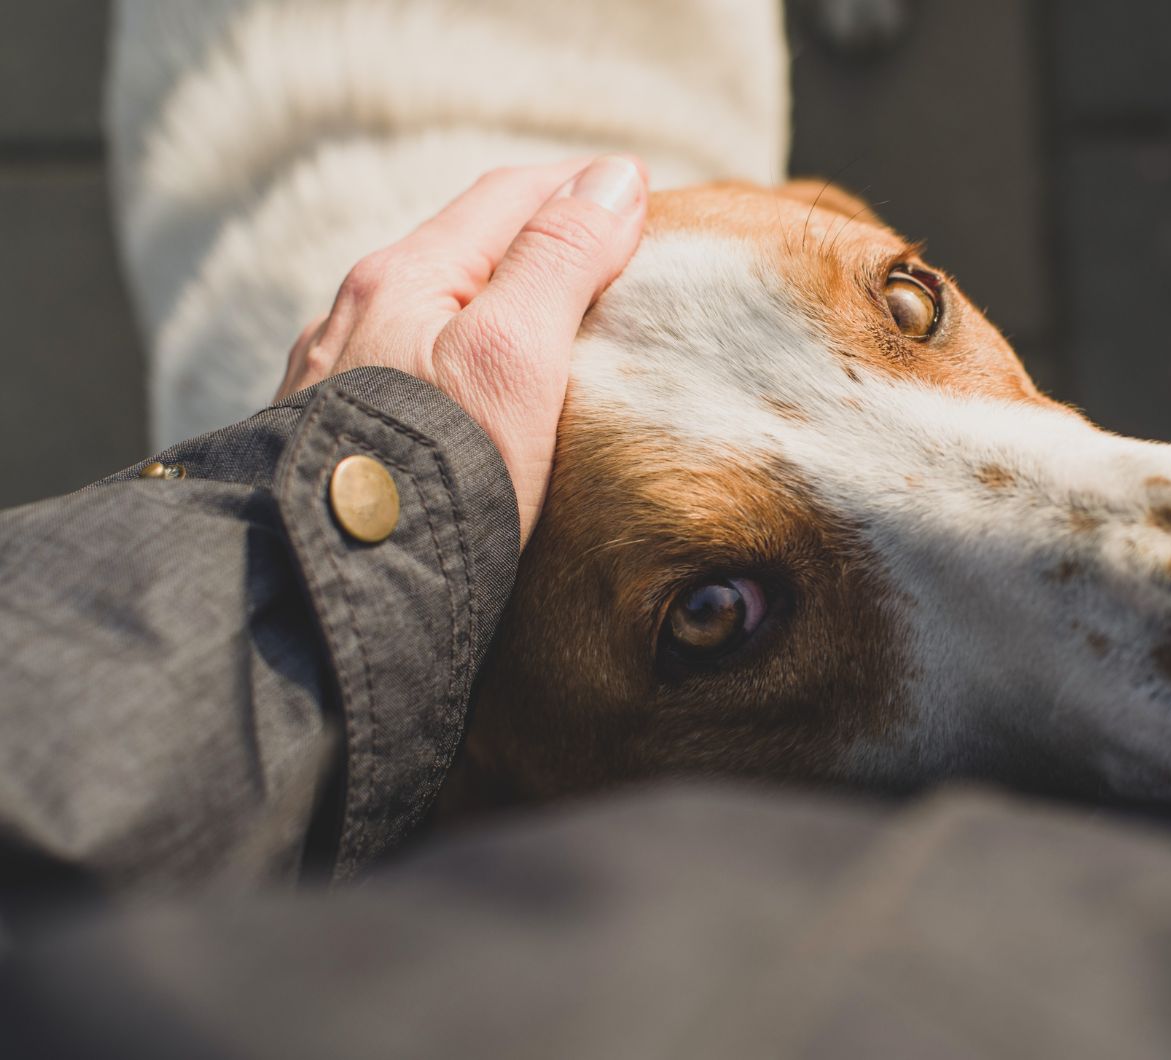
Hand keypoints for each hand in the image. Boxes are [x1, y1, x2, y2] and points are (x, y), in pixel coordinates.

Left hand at [276, 156, 647, 543]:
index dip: (582, 186)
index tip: (643, 191)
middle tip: (612, 249)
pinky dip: (456, 352)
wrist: (328, 588)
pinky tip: (470, 389)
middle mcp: (354, 312)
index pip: (509, 196)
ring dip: (494, 296)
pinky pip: (404, 363)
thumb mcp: (514, 356)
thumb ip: (560, 260)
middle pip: (464, 246)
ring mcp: (331, 373)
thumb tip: (614, 178)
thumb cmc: (431, 473)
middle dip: (539, 234)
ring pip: (429, 306)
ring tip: (551, 319)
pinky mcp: (328, 434)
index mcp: (402, 277)